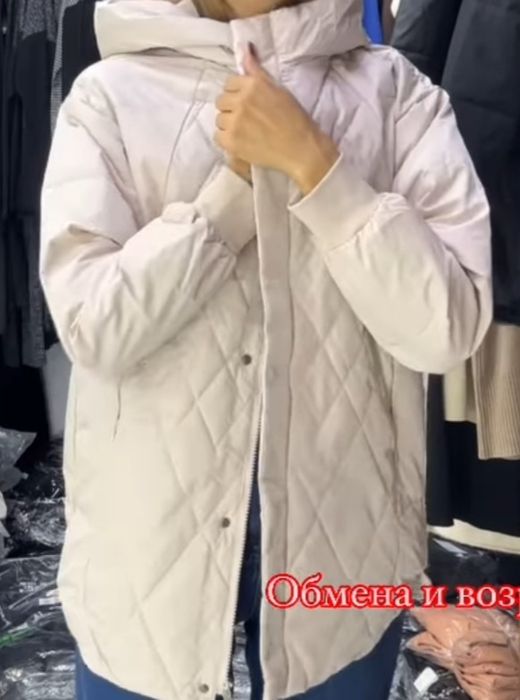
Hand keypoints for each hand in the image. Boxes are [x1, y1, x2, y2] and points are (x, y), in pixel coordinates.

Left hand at [215, 44, 339, 194]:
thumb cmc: (294, 119)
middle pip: (221, 101)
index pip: (229, 83)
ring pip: (219, 119)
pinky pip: (218, 136)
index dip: (237, 94)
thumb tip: (246, 49)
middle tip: (247, 119)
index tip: (249, 104)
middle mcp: (241, 100)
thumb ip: (257, 71)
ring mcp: (235, 121)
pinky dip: (227, 140)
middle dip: (232, 108)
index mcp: (253, 85)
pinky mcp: (232, 141)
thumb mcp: (278, 89)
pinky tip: (241, 141)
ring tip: (245, 131)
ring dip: (229, 125)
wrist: (301, 148)